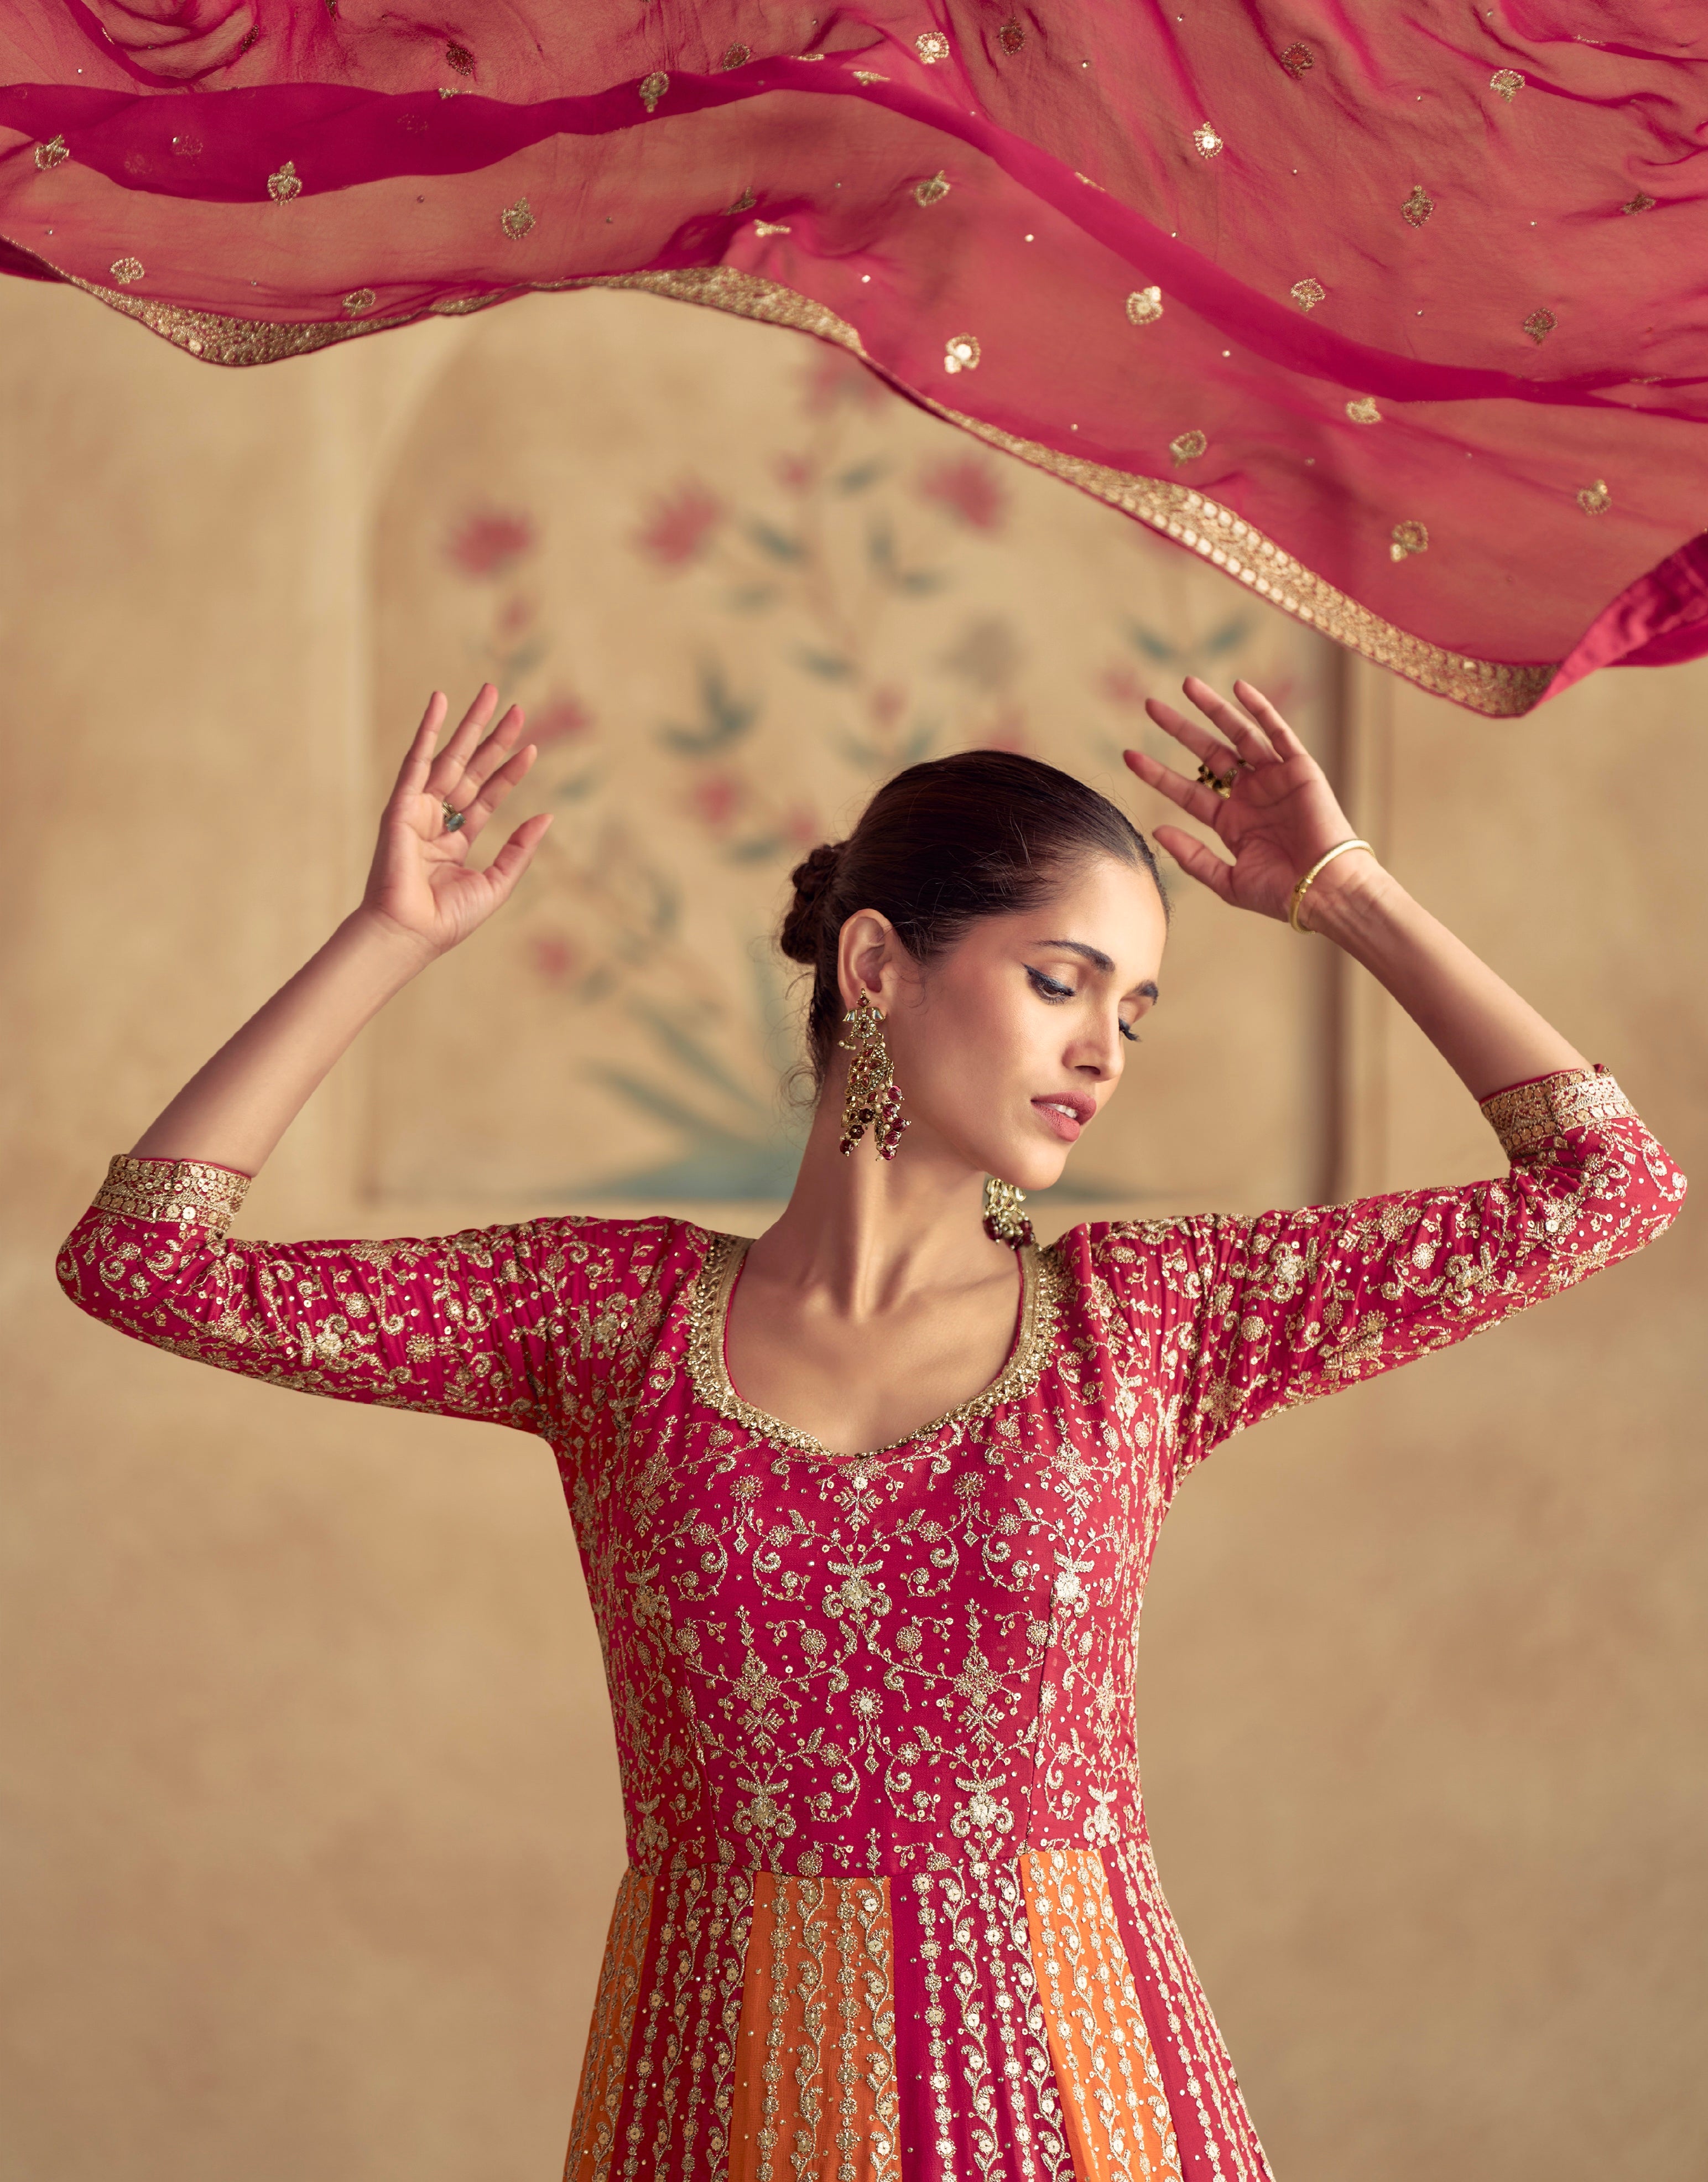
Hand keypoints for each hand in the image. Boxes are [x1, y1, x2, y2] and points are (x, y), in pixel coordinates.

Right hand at [359, 686, 551, 957]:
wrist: (411, 934)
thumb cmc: (447, 919)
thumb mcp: (496, 883)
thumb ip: (519, 849)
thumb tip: (547, 817)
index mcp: (455, 840)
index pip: (487, 796)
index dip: (509, 771)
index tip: (532, 748)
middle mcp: (436, 820)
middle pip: (471, 769)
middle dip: (492, 737)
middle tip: (516, 706)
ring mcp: (417, 810)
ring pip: (448, 757)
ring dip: (468, 724)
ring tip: (489, 693)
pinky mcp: (401, 805)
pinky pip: (416, 760)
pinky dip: (427, 729)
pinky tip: (440, 701)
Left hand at [1123, 675, 1371, 922]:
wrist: (1325, 890)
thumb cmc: (1281, 894)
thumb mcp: (1226, 881)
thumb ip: (1192, 857)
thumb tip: (1157, 831)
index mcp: (1230, 822)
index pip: (1186, 790)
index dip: (1157, 773)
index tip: (1128, 755)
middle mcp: (1250, 795)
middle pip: (1208, 753)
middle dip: (1180, 729)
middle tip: (1150, 705)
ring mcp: (1274, 779)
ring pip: (1238, 734)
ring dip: (1214, 709)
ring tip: (1187, 685)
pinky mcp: (1300, 769)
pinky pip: (1278, 732)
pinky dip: (1260, 709)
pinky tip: (1238, 688)